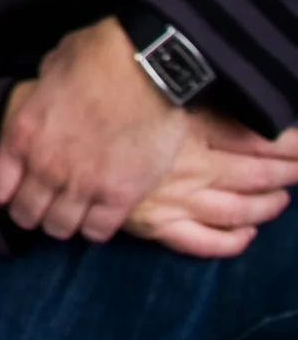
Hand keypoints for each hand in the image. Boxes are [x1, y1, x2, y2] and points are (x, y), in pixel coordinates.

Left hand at [0, 18, 190, 240]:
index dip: (6, 191)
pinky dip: (96, 226)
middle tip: (47, 202)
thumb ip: (40, 99)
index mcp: (23, 135)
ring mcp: (83, 185)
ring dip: (64, 221)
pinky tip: (102, 211)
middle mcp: (46, 167)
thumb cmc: (99, 56)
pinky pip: (97, 232)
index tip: (17, 188)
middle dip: (33, 211)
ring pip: (59, 229)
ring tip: (75, 210)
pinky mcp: (121, 196)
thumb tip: (43, 102)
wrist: (151, 65)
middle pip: (25, 215)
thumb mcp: (51, 70)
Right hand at [123, 106, 297, 256]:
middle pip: (255, 176)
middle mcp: (193, 167)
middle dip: (287, 174)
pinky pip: (204, 242)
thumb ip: (202, 101)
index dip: (289, 145)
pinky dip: (231, 242)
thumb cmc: (117, 111)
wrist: (64, 148)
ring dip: (267, 207)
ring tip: (282, 200)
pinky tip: (248, 234)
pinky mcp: (157, 225)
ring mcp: (176, 200)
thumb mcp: (164, 97)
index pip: (256, 140)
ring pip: (237, 211)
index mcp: (193, 129)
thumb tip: (237, 97)